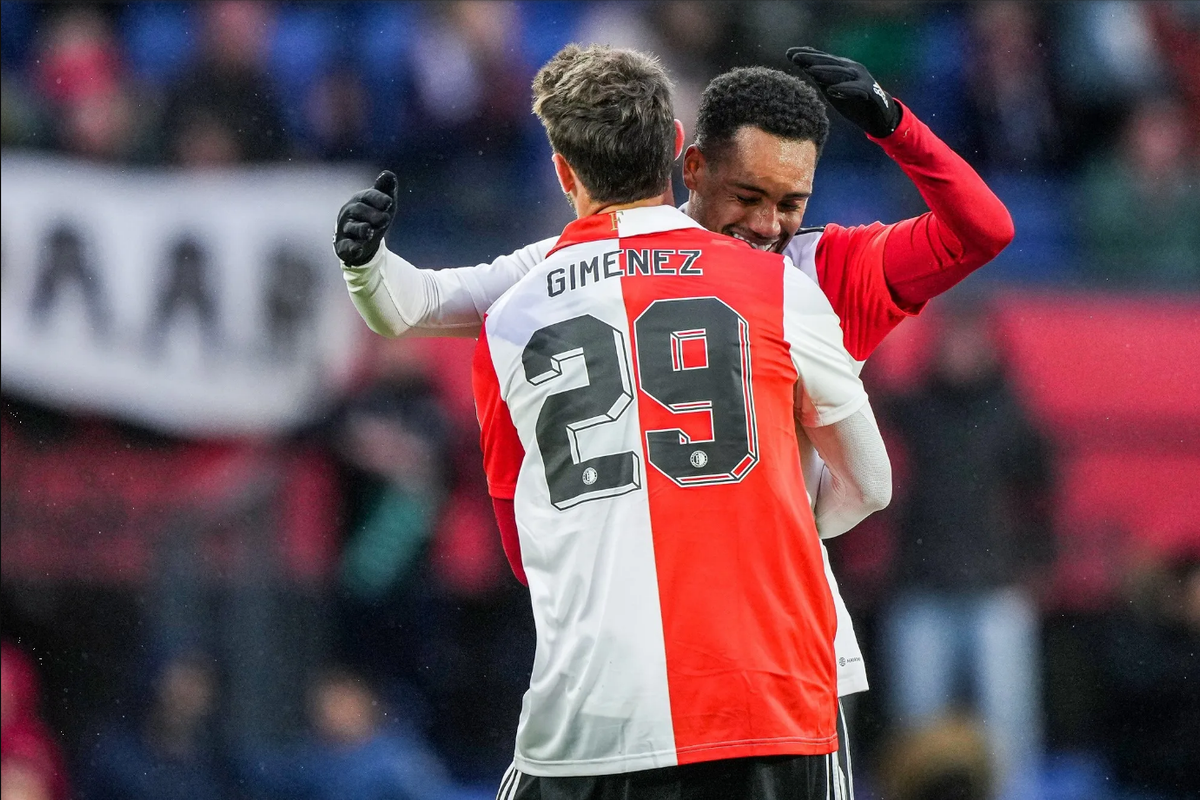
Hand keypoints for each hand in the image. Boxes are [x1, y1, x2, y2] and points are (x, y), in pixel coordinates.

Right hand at [334, 170, 398, 266]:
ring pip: (352, 228)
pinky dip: (351, 248)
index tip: (389, 202)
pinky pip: (345, 247)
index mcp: (360, 200)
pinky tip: (358, 250)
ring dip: (361, 229)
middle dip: (372, 214)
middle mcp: (350, 213)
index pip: (368, 196)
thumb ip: (386, 189)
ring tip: (369, 232)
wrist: (361, 239)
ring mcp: (346, 229)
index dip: (378, 198)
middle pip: (359, 211)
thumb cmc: (374, 216)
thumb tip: (389, 174)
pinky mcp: (344, 246)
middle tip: (385, 219)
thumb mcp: (383, 203)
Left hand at [786, 47, 900, 138]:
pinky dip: (844, 89)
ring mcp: (861, 79)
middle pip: (830, 63)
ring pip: (841, 73)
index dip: (807, 55)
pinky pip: (856, 89)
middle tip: (795, 56)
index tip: (789, 53)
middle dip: (812, 59)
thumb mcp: (833, 89)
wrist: (879, 117)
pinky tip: (832, 90)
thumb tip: (803, 66)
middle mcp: (852, 70)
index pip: (822, 59)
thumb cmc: (853, 102)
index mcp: (842, 68)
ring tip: (810, 71)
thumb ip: (821, 78)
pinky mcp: (869, 92)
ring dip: (826, 71)